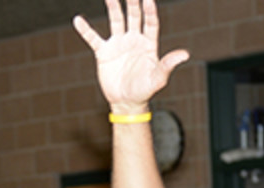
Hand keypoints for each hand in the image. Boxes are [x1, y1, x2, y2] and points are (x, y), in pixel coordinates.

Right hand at [73, 0, 189, 113]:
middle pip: (134, 15)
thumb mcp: (158, 79)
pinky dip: (86, 30)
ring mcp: (118, 44)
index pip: (150, 22)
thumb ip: (168, 65)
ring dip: (113, 7)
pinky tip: (78, 20)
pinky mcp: (104, 53)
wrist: (126, 102)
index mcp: (148, 44)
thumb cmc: (144, 90)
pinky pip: (93, 38)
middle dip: (132, 2)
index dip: (150, 10)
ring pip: (116, 20)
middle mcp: (134, 40)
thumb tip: (185, 54)